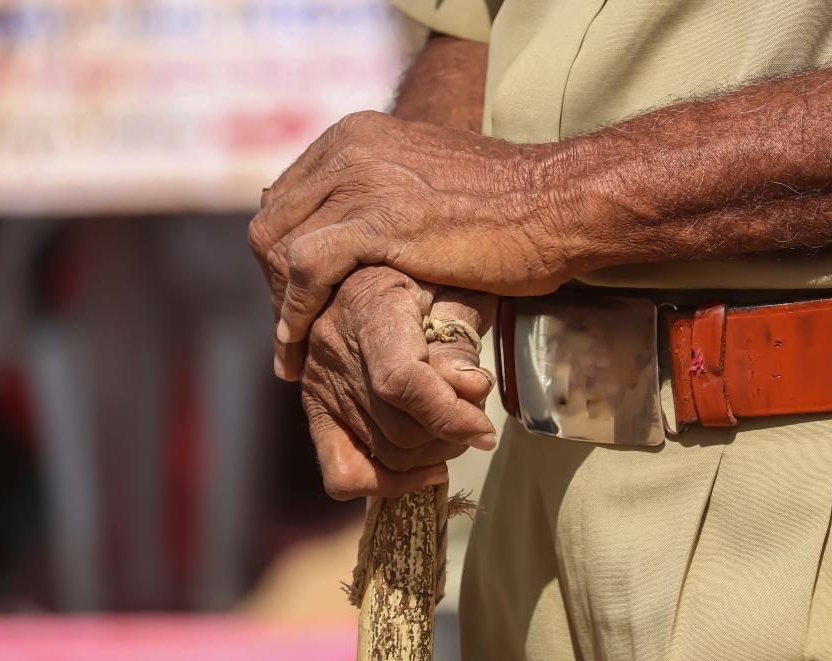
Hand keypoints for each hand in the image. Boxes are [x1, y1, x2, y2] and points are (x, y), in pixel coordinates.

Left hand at [249, 110, 579, 380]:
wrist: (559, 204)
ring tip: (292, 353)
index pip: (287, 198)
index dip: (282, 256)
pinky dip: (294, 314)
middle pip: (272, 222)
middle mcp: (350, 149)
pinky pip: (305, 269)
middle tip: (292, 334)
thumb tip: (357, 232)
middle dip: (273, 286)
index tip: (295, 301)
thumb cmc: (510, 207)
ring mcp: (361, 180)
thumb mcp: (430, 184)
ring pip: (277, 246)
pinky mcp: (377, 220)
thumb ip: (386, 196)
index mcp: (357, 136)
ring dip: (280, 307)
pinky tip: (300, 349)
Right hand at [301, 266, 496, 499]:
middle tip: (475, 417)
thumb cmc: (424, 270)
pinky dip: (385, 483)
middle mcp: (334, 349)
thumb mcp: (454, 283)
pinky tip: (423, 468)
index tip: (484, 430)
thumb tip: (468, 388)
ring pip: (382, 454)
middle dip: (450, 435)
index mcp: (370, 307)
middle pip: (398, 428)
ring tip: (454, 429)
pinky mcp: (316, 408)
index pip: (401, 381)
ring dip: (430, 455)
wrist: (366, 264)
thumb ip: (460, 334)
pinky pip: (341, 472)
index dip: (448, 415)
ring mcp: (319, 384)